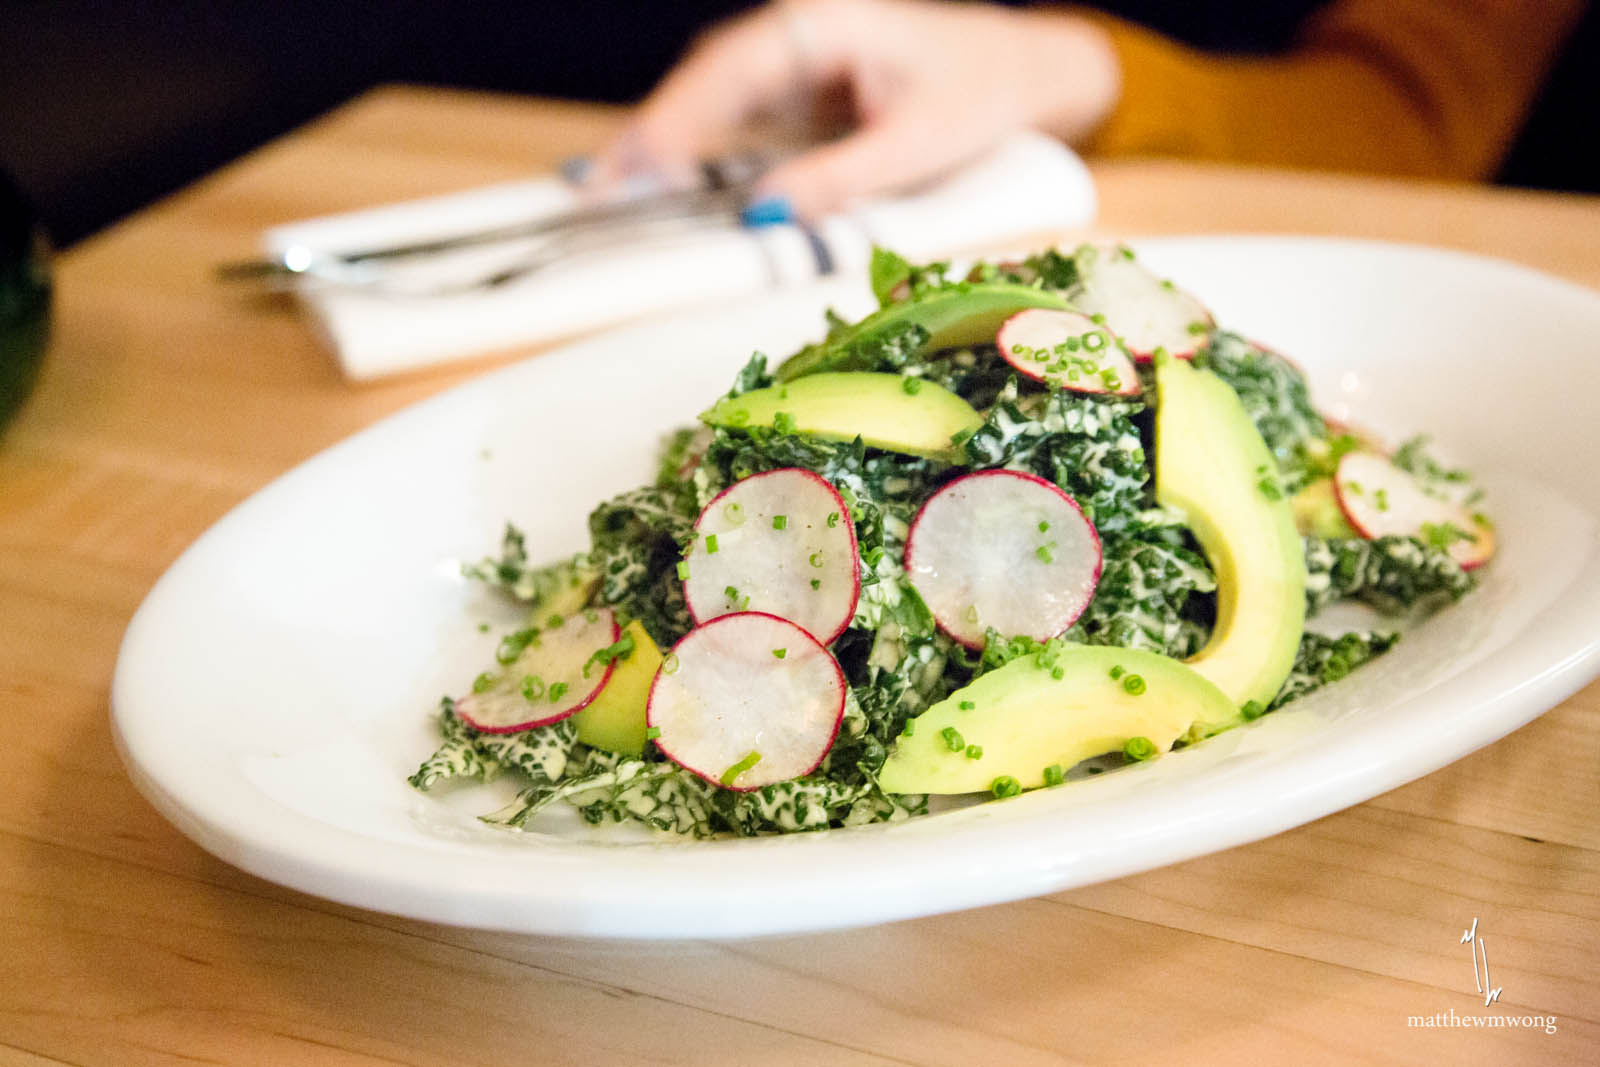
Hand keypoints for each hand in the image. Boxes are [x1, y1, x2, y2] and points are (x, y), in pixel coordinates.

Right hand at [593, 0, 1119, 217]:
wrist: (1015, 73)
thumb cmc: (978, 95)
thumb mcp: (919, 145)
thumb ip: (842, 179)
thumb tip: (768, 216)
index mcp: (823, 24)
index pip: (732, 68)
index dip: (678, 117)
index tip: (639, 166)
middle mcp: (795, 34)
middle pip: (703, 83)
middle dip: (649, 136)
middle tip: (594, 194)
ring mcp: (789, 63)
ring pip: (709, 104)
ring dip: (662, 148)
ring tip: (607, 196)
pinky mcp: (792, 95)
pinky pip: (732, 124)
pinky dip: (695, 158)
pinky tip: (659, 189)